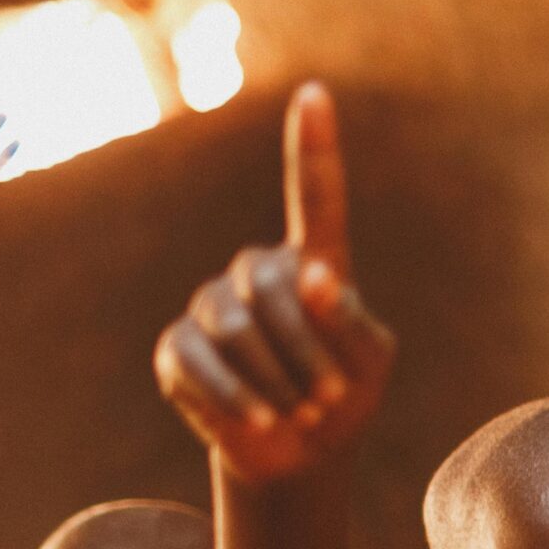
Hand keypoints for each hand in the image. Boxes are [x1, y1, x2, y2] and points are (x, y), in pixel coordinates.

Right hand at [157, 82, 395, 483]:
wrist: (300, 455)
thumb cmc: (345, 399)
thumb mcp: (370, 364)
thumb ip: (350, 322)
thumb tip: (312, 278)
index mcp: (313, 263)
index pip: (314, 198)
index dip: (313, 147)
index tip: (317, 94)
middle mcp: (258, 273)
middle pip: (273, 290)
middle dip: (307, 353)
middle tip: (331, 399)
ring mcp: (211, 305)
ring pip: (236, 328)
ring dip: (279, 381)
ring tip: (304, 412)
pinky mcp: (179, 347)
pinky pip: (201, 362)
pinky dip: (237, 397)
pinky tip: (261, 420)